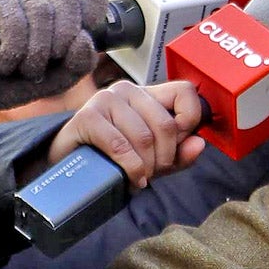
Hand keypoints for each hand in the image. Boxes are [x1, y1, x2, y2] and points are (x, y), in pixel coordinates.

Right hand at [0, 0, 105, 123]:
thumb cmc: (17, 81)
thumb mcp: (60, 78)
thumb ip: (81, 62)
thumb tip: (84, 39)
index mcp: (65, 9)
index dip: (92, 11)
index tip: (81, 39)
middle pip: (70, 0)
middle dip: (62, 42)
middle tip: (44, 65)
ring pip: (42, 12)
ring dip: (35, 52)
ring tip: (23, 69)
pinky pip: (16, 22)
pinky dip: (13, 52)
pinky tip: (3, 64)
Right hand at [48, 80, 207, 188]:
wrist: (70, 168)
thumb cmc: (114, 159)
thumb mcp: (155, 159)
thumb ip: (180, 154)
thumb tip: (198, 144)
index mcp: (148, 95)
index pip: (185, 91)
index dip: (190, 121)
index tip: (179, 145)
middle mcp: (128, 91)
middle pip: (166, 124)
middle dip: (165, 158)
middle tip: (153, 172)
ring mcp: (106, 100)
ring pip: (144, 138)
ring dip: (147, 166)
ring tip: (139, 176)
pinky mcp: (87, 116)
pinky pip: (121, 146)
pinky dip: (130, 168)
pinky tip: (130, 178)